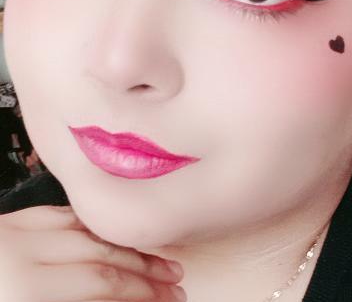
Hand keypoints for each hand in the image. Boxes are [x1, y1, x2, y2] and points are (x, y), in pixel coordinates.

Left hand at [0, 204, 186, 300]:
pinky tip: (106, 231)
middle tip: (175, 280)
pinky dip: (88, 224)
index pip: (102, 286)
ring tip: (152, 254)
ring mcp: (15, 234)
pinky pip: (58, 217)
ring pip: (84, 231)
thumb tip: (114, 298)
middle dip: (143, 269)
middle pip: (101, 256)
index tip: (168, 300)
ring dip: (122, 244)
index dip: (141, 294)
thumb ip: (70, 298)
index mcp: (23, 289)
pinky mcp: (8, 225)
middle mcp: (24, 254)